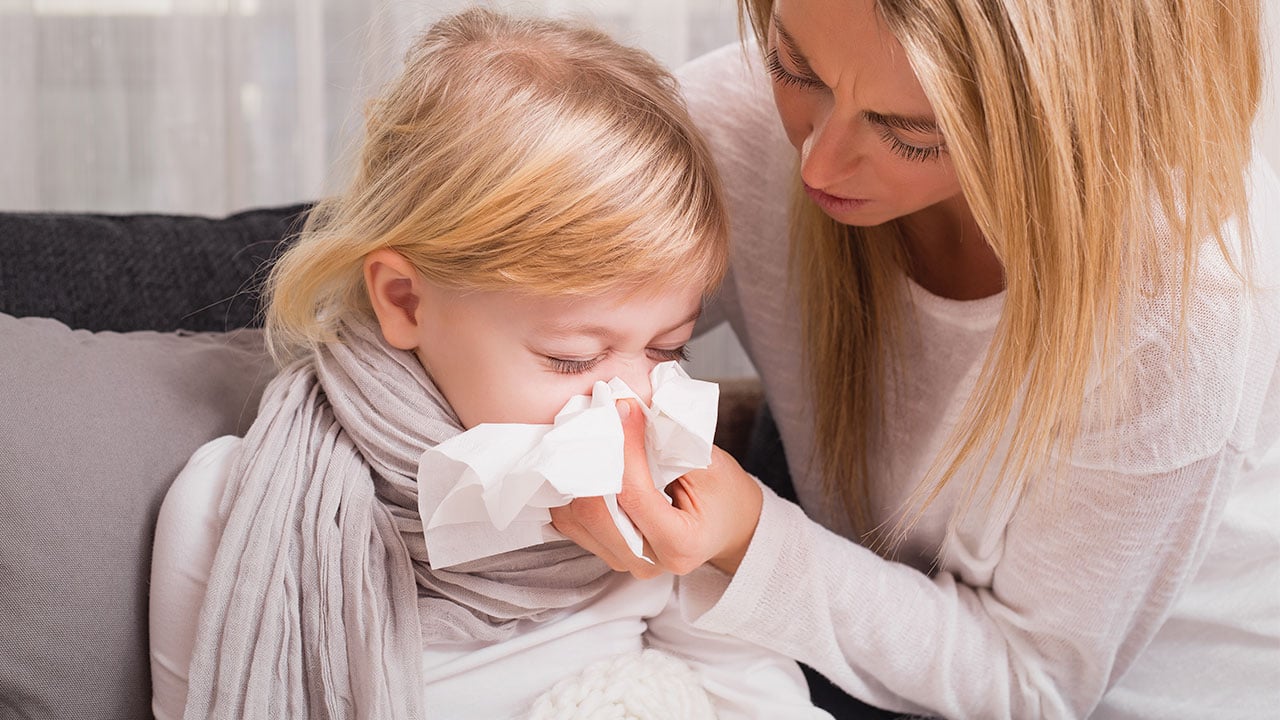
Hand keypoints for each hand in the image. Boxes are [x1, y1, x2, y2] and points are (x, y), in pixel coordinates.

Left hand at [549, 398, 763, 577]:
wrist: (729, 525)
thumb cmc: (724, 494)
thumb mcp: (709, 465)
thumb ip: (669, 445)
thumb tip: (627, 412)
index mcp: (680, 544)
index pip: (635, 495)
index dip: (624, 448)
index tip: (624, 409)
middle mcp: (647, 562)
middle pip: (596, 513)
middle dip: (593, 460)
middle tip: (599, 417)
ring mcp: (623, 560)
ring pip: (576, 519)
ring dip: (576, 474)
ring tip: (588, 435)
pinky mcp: (606, 552)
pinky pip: (571, 523)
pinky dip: (570, 490)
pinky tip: (580, 462)